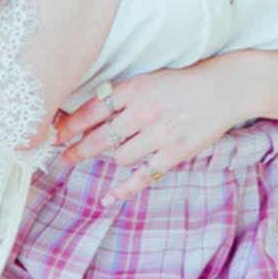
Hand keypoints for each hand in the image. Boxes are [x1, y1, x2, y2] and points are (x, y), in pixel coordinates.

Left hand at [50, 57, 256, 205]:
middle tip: (63, 158)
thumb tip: (88, 115)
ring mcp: (159, 134)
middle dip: (77, 150)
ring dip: (114, 158)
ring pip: (120, 157)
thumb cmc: (181, 84)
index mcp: (134, 89)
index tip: (55, 135)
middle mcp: (144, 112)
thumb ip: (121, 97)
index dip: (70, 126)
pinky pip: (142, 176)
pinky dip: (123, 190)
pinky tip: (108, 198)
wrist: (222, 90)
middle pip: (99, 138)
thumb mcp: (148, 80)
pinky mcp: (174, 154)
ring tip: (116, 153)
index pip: (92, 110)